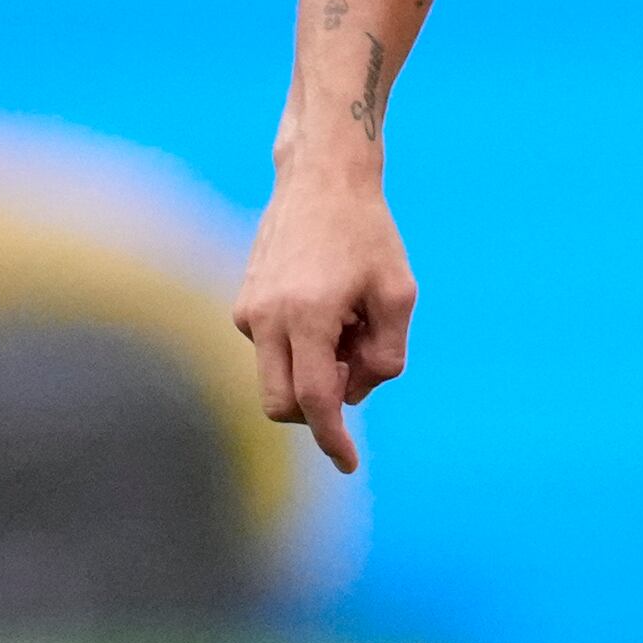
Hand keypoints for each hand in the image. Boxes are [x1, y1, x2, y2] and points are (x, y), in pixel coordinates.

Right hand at [235, 163, 414, 473]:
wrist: (322, 178)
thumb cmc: (369, 235)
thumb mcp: (399, 295)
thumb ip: (386, 356)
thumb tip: (355, 394)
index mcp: (309, 316)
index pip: (314, 400)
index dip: (332, 438)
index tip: (348, 464)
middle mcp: (267, 318)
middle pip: (282, 403)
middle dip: (317, 408)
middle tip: (356, 366)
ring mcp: (248, 310)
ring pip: (275, 377)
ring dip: (312, 372)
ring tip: (348, 320)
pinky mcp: (243, 302)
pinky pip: (270, 350)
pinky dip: (298, 349)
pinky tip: (327, 308)